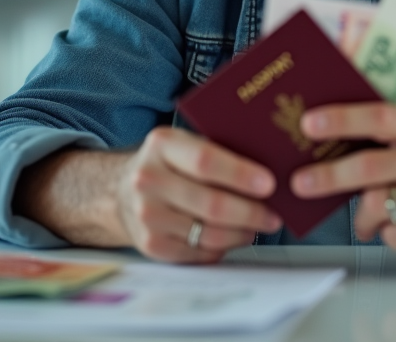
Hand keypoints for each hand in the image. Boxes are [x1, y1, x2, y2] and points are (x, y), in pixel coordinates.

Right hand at [116, 127, 281, 262]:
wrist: (122, 191)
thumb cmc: (169, 164)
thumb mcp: (185, 143)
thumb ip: (219, 150)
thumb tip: (271, 166)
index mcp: (162, 145)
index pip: (205, 161)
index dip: (240, 174)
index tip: (269, 184)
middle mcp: (148, 179)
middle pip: (211, 204)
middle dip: (251, 213)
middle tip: (274, 216)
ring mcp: (148, 215)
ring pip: (209, 233)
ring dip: (241, 233)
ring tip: (258, 227)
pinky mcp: (151, 244)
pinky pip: (199, 253)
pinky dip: (223, 247)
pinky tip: (233, 237)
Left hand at [291, 103, 395, 263]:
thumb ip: (390, 130)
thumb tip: (327, 126)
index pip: (382, 117)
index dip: (342, 119)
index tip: (308, 124)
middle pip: (371, 166)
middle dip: (329, 175)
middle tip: (300, 182)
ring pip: (376, 204)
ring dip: (362, 215)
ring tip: (366, 217)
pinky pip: (389, 233)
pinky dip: (384, 233)